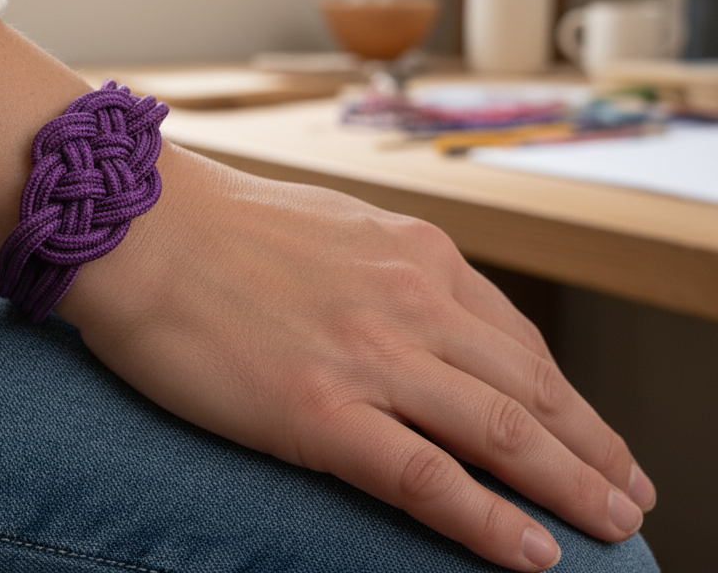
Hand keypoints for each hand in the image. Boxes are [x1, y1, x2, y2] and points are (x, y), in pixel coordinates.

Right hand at [60, 143, 656, 571]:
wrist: (135, 225)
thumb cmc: (215, 223)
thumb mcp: (331, 226)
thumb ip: (387, 270)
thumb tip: (418, 312)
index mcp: (414, 254)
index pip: (517, 340)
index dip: (567, 397)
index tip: (592, 433)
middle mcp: (411, 299)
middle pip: (531, 388)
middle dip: (592, 448)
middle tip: (629, 494)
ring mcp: (369, 355)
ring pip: (502, 432)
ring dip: (570, 486)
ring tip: (611, 526)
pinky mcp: (318, 410)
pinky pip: (426, 476)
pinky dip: (487, 518)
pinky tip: (531, 552)